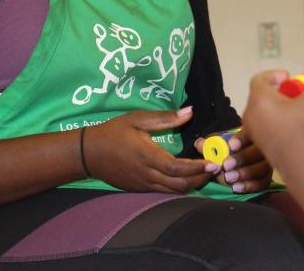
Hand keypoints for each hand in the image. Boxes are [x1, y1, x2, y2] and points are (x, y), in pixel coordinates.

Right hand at [84, 107, 210, 193]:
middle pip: (180, 184)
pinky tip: (186, 176)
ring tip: (204, 172)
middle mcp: (147, 175)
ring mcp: (143, 185)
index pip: (178, 168)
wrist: (88, 153)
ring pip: (173, 191)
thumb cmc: (113, 132)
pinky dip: (179, 186)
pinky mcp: (140, 189)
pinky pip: (164, 191)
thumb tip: (189, 111)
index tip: (213, 162)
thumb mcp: (137, 119)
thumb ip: (164, 118)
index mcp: (147, 157)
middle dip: (200, 178)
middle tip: (214, 168)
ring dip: (191, 183)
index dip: (197, 168)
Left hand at [195, 128, 272, 193]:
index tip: (231, 146)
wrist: (232, 164)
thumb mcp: (215, 146)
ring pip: (262, 168)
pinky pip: (263, 183)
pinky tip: (236, 188)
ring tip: (228, 178)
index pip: (250, 133)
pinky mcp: (266, 177)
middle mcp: (262, 146)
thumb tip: (200, 144)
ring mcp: (266, 162)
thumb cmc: (223, 151)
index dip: (242, 139)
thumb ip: (208, 145)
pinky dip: (250, 186)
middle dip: (242, 159)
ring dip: (245, 173)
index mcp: (250, 133)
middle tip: (225, 166)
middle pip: (258, 152)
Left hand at [242, 69, 303, 170]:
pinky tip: (291, 129)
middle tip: (292, 96)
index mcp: (259, 97)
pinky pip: (264, 129)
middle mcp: (251, 113)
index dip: (273, 75)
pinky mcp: (259, 144)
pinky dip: (275, 125)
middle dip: (276, 94)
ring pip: (261, 114)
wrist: (298, 159)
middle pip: (260, 97)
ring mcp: (253, 130)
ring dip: (276, 111)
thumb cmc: (301, 128)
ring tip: (294, 114)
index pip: (259, 79)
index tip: (286, 78)